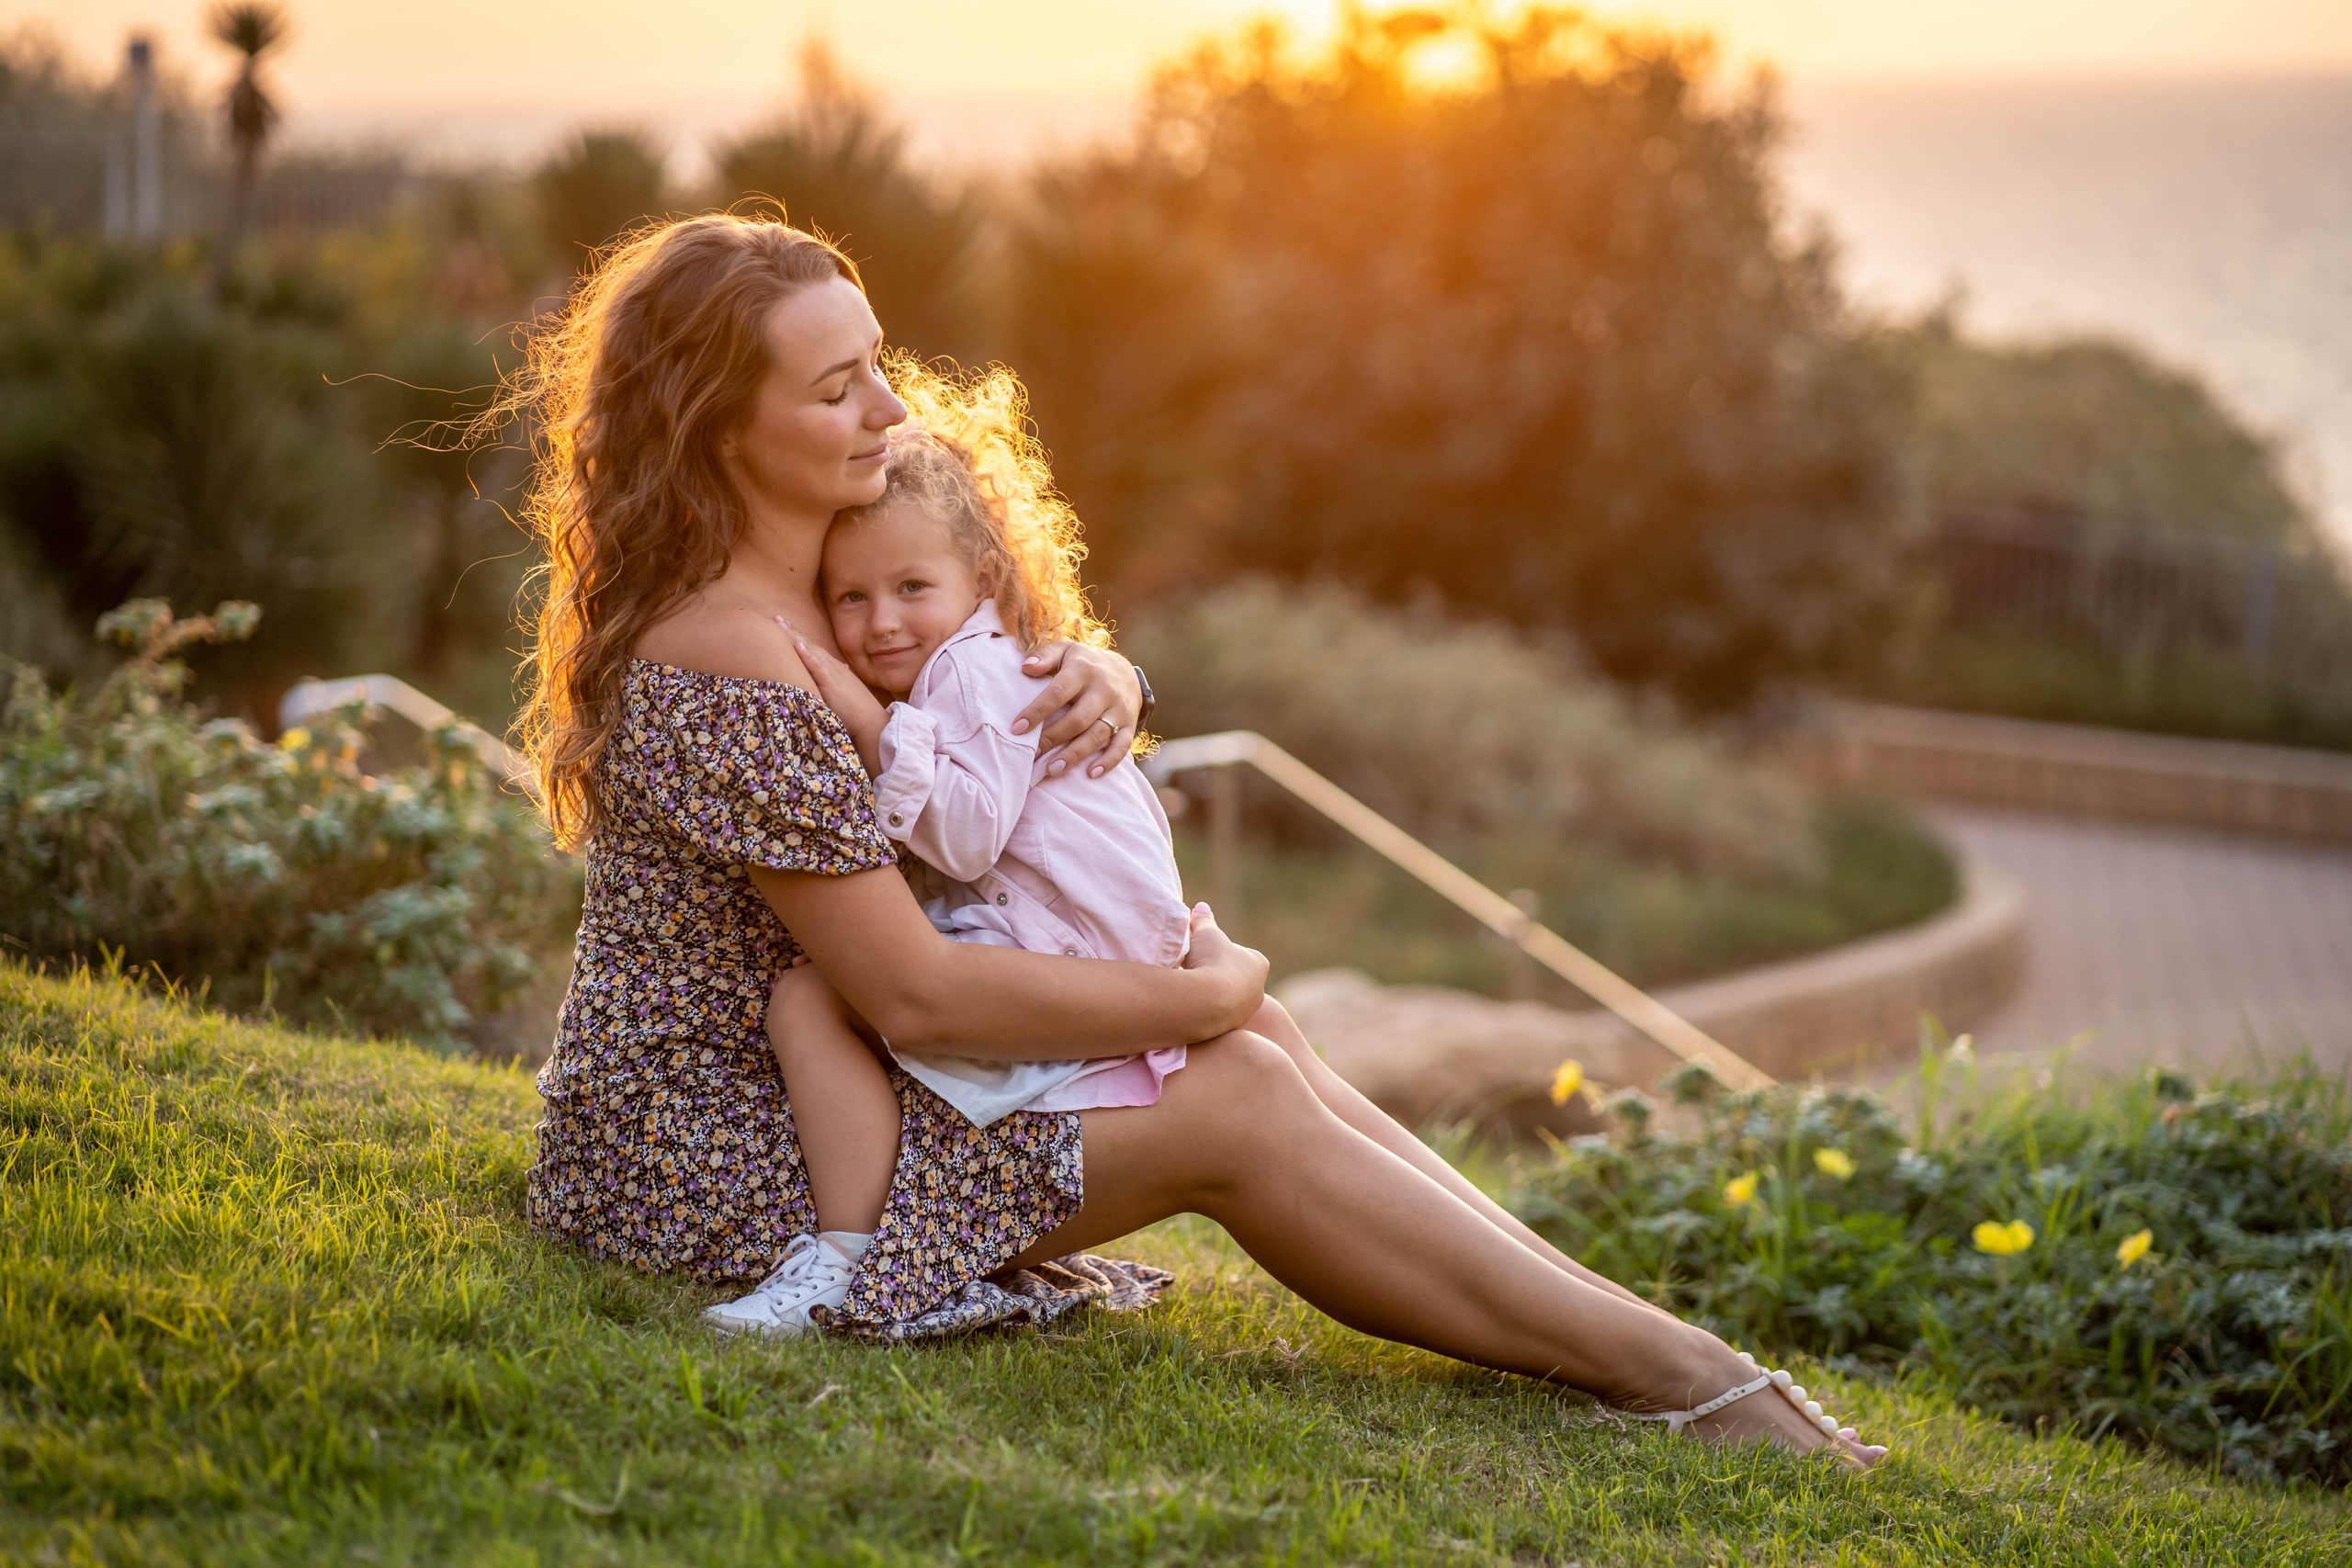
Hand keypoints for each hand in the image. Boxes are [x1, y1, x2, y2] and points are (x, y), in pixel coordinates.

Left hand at [782, 621, 887, 774]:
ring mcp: (832, 673)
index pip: (812, 650)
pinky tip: (798, 645)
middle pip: (808, 645)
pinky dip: (808, 655)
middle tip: (775, 617)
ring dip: (795, 637)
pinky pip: (817, 666)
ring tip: (780, 624)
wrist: (871, 722)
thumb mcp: (843, 693)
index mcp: (832, 670)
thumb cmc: (857, 712)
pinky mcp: (832, 683)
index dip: (798, 637)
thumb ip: (836, 683)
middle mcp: (831, 667)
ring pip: (810, 651)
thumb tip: (837, 674)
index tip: (784, 625)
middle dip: (792, 631)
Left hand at [1013, 641, 1141, 779]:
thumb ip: (1045, 656)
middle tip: (1031, 754)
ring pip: (1097, 735)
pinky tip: (1091, 774)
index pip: (1058, 692)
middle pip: (1078, 719)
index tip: (1017, 728)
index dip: (1037, 711)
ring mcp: (1119, 709)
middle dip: (1053, 738)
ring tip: (1052, 770)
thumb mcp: (1066, 651)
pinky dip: (1108, 761)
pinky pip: (1121, 746)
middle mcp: (1103, 690)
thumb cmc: (1083, 664)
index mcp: (1083, 670)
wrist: (1125, 672)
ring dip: (1075, 754)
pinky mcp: (1129, 725)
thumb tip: (1025, 667)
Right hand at [1178, 902, 1267, 1038]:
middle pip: (1235, 978)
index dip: (1220, 952)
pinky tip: (1192, 1005)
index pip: (1240, 955)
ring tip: (1191, 988)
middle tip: (1195, 970)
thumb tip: (1201, 907)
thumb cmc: (1211, 961)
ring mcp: (1246, 1012)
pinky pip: (1218, 1016)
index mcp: (1258, 964)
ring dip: (1211, 994)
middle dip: (1217, 974)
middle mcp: (1258, 990)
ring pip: (1227, 999)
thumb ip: (1204, 920)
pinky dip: (1207, 1009)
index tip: (1204, 953)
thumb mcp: (1205, 934)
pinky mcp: (1232, 1029)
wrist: (1207, 1002)